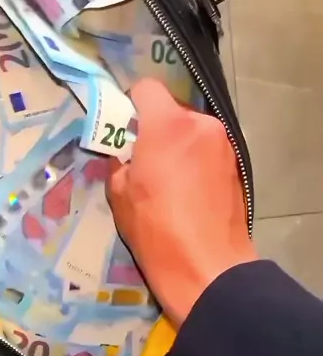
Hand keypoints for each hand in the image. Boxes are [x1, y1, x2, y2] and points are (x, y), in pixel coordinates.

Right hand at [107, 79, 256, 327]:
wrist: (208, 267)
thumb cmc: (156, 229)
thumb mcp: (120, 194)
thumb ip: (119, 161)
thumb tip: (122, 154)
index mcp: (168, 125)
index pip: (146, 88)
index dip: (131, 104)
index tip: (123, 129)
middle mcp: (201, 125)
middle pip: (171, 110)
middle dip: (154, 128)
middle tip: (141, 160)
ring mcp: (223, 144)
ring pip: (191, 131)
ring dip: (176, 145)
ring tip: (166, 181)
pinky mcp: (236, 165)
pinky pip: (206, 151)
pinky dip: (194, 161)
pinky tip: (187, 192)